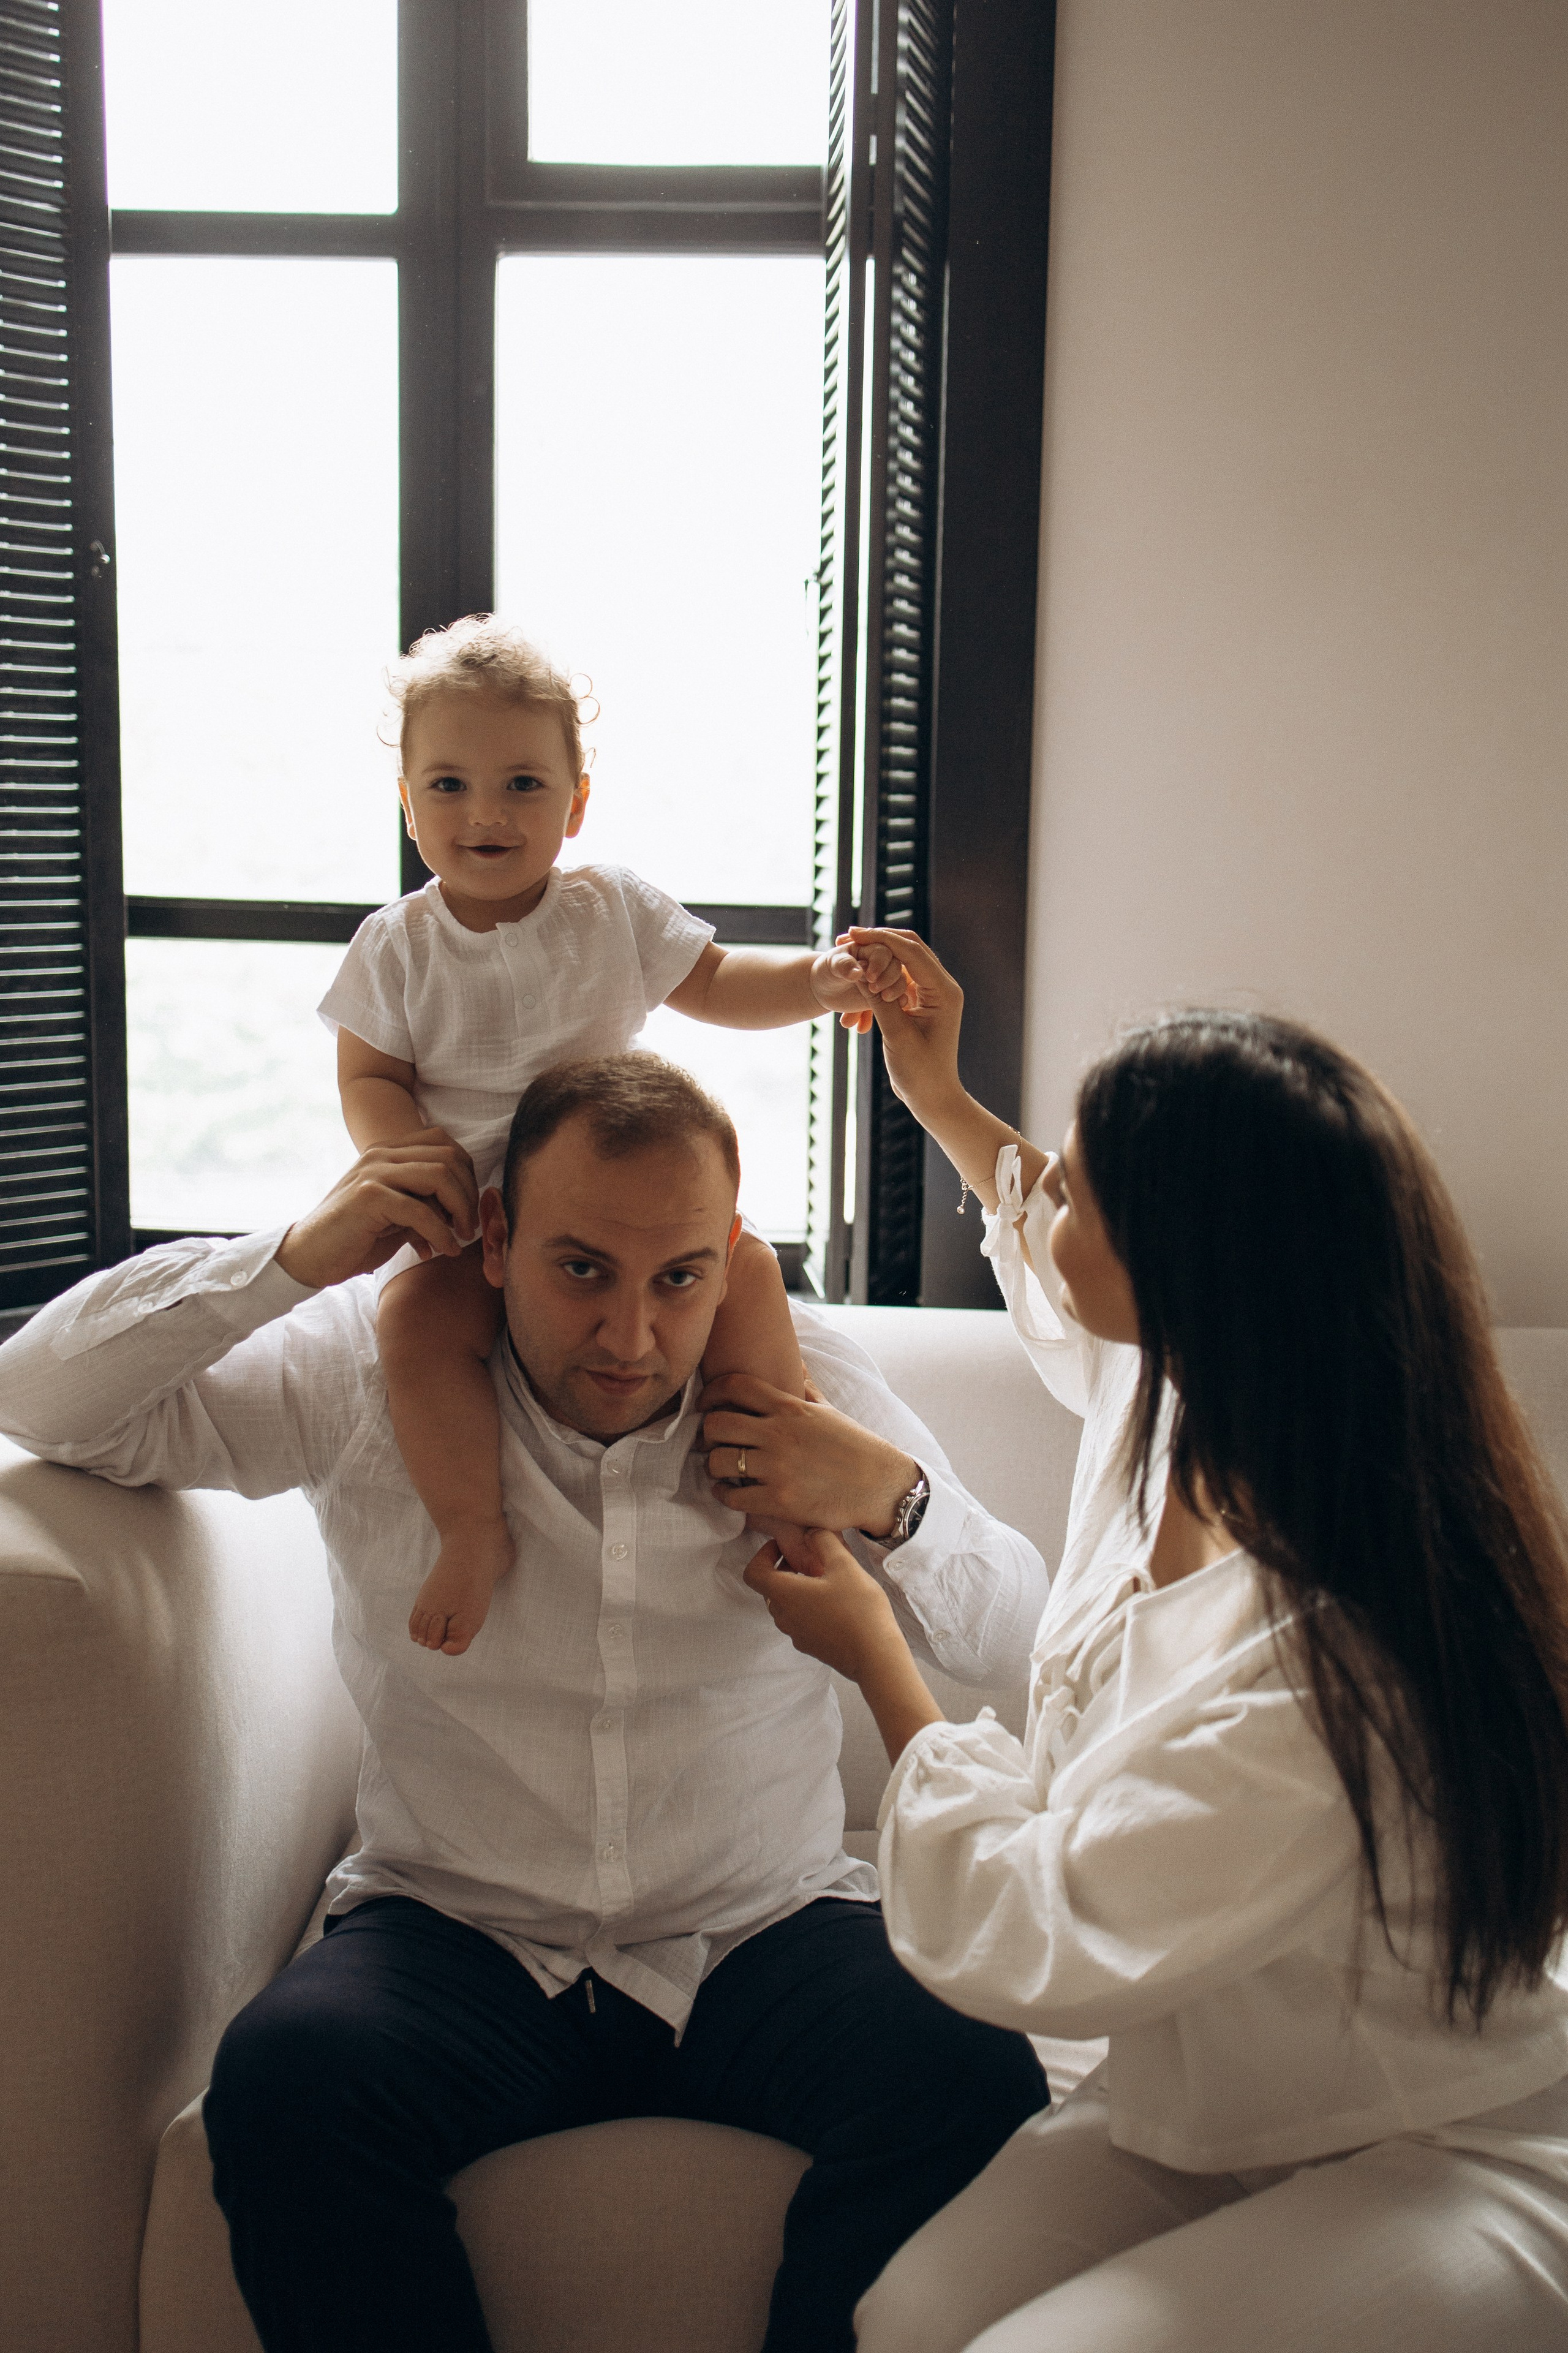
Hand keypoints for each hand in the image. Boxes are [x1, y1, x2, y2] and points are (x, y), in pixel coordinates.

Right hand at [275, 1131, 481, 1289]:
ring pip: (438, 1176)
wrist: (310, 1256)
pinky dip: (440, 1233)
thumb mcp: (398, 1212)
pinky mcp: (368, 1197)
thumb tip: (466, 1203)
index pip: (445, 1143)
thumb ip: (426, 1199)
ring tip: (461, 1236)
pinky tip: (443, 1250)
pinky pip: (420, 1209)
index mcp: (387, 1151)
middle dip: (468, 1193)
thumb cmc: (358, 1237)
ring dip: (460, 1209)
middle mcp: (380, 1154)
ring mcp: (373, 1172)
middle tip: (469, 1225)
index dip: (467, 1175)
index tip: (468, 1208)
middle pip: (448, 1157)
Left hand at [700, 1372, 919, 1536]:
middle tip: (712, 1441)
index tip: (704, 1404)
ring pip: (719, 1461)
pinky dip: (724, 1495)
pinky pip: (733, 1497)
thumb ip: (805, 1388)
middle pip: (717, 1424)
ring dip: (712, 1465)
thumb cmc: (854, 1446)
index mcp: (790, 1408)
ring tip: (720, 1468)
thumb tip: (795, 1363)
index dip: (711, 1392)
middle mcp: (780, 1435)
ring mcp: (778, 1468)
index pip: (736, 1386)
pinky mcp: (780, 1501)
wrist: (881, 1486)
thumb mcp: (829, 1410)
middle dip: (708, 1433)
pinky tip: (728, 1492)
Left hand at [744, 1531, 945, 1761]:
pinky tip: (836, 1601)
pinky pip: (800, 1620)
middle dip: (785, 1569)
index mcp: (784, 1594)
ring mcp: (796, 1635)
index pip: (753, 1573)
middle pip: (770, 1588)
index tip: (784, 1546)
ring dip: (798, 1588)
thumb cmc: (858, 1610)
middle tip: (809, 1558)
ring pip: (786, 1605)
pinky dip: (808, 1606)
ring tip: (827, 1579)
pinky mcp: (811, 1646)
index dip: (763, 1555)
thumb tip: (811, 1533)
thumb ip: (823, 1542)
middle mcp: (784, 1617)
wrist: (876, 1657)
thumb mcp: (844, 1565)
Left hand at [809, 940, 914, 1034]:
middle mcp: (883, 963)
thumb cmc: (827, 969)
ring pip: (898, 987)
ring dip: (890, 998)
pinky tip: (863, 1026)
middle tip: (874, 991)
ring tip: (876, 1007)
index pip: (884, 952)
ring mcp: (885, 981)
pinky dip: (881, 1016)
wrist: (823, 987)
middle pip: (896, 968)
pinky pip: (890, 1006)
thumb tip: (858, 972)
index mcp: (871, 948)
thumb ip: (844, 966)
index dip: (880, 964)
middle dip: (889, 981)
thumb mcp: (832, 964)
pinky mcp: (883, 998)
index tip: (869, 978)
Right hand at [843, 928, 964, 1122]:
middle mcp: (943, 987)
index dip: (881, 939)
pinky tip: (862, 969)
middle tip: (849, 935)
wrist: (933, 1095)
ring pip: (906, 960)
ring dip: (880, 953)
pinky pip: (902, 976)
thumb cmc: (919, 1072)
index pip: (911, 951)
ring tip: (851, 947)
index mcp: (944, 991)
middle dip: (880, 939)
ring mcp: (935, 993)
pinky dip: (882, 971)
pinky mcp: (924, 1002)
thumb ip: (878, 1001)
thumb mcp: (895, 1035)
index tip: (853, 934)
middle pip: (911, 947)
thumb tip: (858, 971)